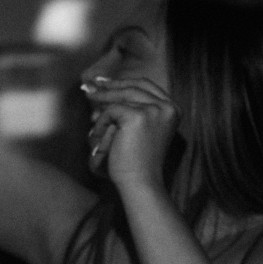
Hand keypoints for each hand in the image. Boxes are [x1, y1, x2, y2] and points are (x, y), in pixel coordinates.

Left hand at [83, 75, 179, 189]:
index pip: (146, 86)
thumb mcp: (140, 129)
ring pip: (121, 97)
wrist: (140, 182)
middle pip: (133, 87)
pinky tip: (98, 136)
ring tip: (89, 107)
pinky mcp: (137, 116)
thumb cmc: (136, 161)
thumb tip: (102, 88)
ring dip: (102, 103)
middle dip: (110, 86)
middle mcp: (167, 107)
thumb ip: (131, 108)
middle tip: (91, 87)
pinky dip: (101, 123)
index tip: (105, 82)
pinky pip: (111, 111)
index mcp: (172, 109)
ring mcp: (154, 110)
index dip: (124, 82)